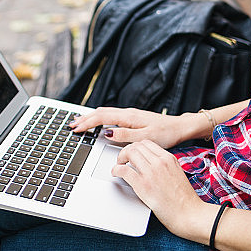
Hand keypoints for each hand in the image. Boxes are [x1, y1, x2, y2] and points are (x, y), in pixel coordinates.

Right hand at [69, 107, 197, 147]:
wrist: (179, 127)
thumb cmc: (165, 133)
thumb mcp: (145, 137)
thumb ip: (125, 136)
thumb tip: (107, 133)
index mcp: (129, 117)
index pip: (102, 118)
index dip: (87, 123)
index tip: (76, 128)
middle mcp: (128, 113)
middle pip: (101, 113)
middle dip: (85, 118)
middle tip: (71, 125)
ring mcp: (130, 115)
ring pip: (105, 113)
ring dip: (91, 117)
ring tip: (80, 122)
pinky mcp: (132, 118)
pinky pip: (111, 115)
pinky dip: (100, 118)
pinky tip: (98, 122)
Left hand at [113, 140, 208, 236]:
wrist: (188, 213)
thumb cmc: (184, 198)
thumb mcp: (177, 173)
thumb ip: (164, 165)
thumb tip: (151, 163)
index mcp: (169, 158)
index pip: (146, 143)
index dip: (135, 146)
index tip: (132, 152)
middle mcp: (160, 162)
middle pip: (136, 146)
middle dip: (126, 151)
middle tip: (123, 159)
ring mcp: (151, 173)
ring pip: (129, 153)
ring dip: (120, 158)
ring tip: (119, 165)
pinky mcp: (143, 185)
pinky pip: (124, 170)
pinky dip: (116, 170)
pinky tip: (116, 173)